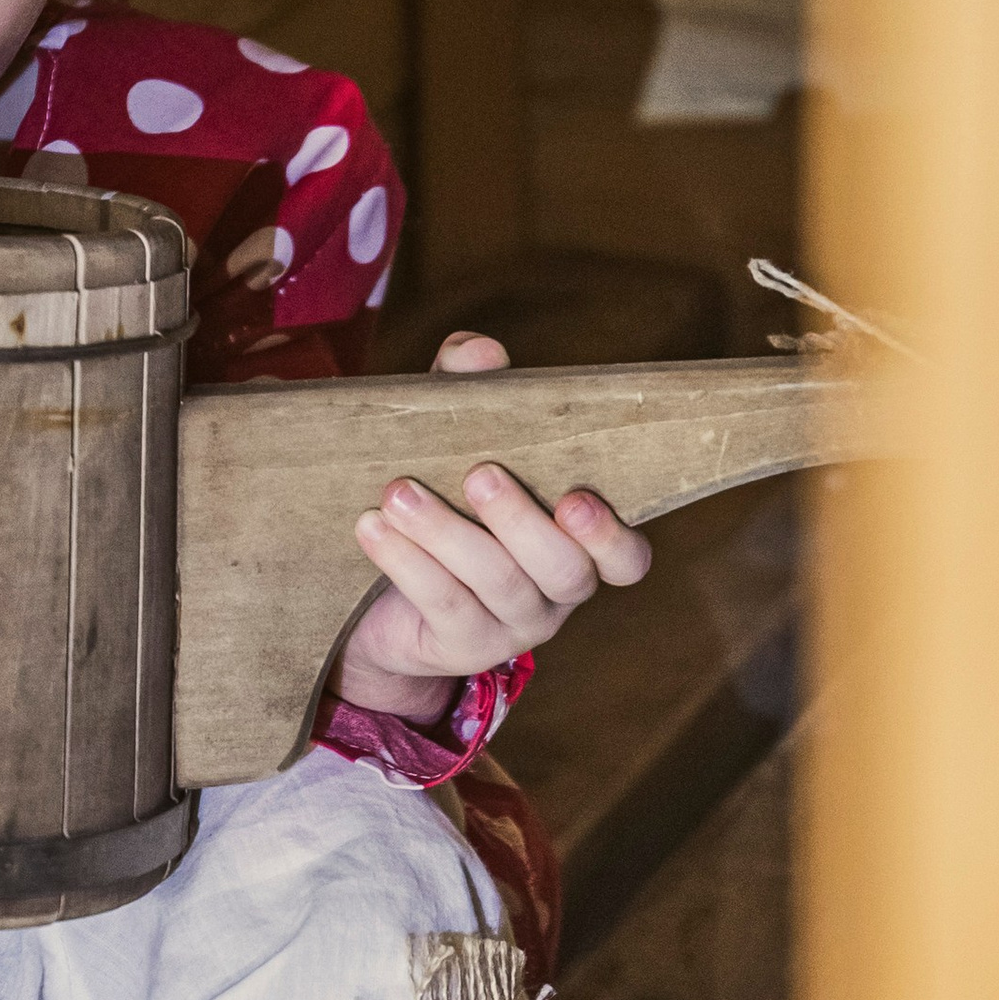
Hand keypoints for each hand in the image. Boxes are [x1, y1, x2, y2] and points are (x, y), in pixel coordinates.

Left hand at [335, 330, 653, 725]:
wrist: (380, 595)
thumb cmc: (442, 496)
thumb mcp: (458, 438)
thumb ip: (474, 391)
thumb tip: (480, 352)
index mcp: (580, 543)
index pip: (627, 558)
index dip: (611, 536)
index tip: (575, 498)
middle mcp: (559, 591)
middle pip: (563, 570)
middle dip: (521, 522)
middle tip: (479, 474)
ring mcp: (513, 626)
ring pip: (498, 584)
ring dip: (447, 535)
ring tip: (400, 492)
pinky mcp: (462, 647)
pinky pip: (443, 606)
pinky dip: (408, 563)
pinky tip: (372, 526)